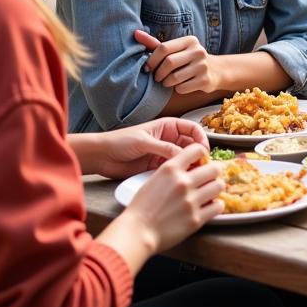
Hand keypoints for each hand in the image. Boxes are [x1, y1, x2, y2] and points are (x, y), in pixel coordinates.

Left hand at [89, 118, 210, 178]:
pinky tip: (182, 180)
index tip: (205, 151)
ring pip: (184, 158)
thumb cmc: (121, 141)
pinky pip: (173, 169)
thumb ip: (165, 147)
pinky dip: (180, 174)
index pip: (192, 128)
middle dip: (198, 154)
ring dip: (190, 165)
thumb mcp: (144, 142)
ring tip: (194, 175)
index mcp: (168, 126)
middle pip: (191, 144)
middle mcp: (169, 138)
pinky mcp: (158, 167)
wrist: (101, 156)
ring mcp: (164, 153)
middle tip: (202, 167)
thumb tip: (184, 155)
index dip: (201, 138)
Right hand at [122, 142, 223, 252]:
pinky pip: (218, 206)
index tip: (202, 161)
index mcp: (170, 169)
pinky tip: (209, 207)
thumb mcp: (154, 179)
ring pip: (219, 186)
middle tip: (209, 178)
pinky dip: (215, 206)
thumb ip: (173, 171)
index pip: (198, 149)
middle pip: (214, 168)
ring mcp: (190, 201)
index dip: (203, 154)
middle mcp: (183, 182)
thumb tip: (193, 167)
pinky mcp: (196, 219)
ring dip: (215, 189)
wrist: (136, 233)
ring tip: (209, 193)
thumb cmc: (141, 208)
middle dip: (214, 172)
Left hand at [135, 29, 221, 94]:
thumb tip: (135, 33)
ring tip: (167, 81)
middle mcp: (198, 51)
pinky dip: (177, 89)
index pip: (163, 48)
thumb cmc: (188, 59)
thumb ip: (155, 43)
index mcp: (190, 40)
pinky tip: (180, 85)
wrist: (216, 70)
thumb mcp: (175, 49)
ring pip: (174, 78)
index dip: (152, 60)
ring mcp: (203, 66)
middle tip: (157, 77)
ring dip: (166, 82)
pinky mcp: (205, 80)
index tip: (148, 68)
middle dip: (158, 73)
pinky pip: (182, 88)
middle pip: (168, 63)